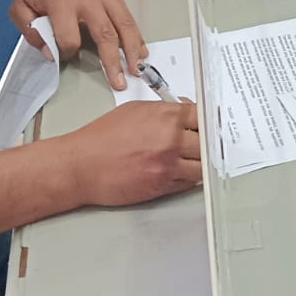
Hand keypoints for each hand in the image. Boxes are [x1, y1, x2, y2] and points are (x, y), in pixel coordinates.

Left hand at [11, 0, 146, 90]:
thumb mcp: (21, 3)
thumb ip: (29, 30)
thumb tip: (49, 52)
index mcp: (60, 2)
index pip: (68, 37)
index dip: (68, 53)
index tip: (66, 58)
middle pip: (104, 33)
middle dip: (112, 60)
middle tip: (118, 82)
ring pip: (123, 25)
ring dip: (132, 49)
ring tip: (136, 69)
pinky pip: (128, 18)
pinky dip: (137, 36)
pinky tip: (142, 52)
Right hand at [62, 101, 201, 207]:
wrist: (81, 165)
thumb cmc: (102, 137)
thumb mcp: (135, 111)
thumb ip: (164, 110)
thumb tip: (185, 110)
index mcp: (165, 117)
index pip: (203, 116)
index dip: (210, 120)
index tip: (214, 124)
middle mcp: (170, 140)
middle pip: (208, 141)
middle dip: (208, 142)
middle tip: (208, 143)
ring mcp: (168, 164)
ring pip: (203, 165)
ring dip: (202, 162)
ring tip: (196, 159)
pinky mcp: (162, 185)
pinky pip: (189, 182)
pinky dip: (190, 177)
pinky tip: (183, 171)